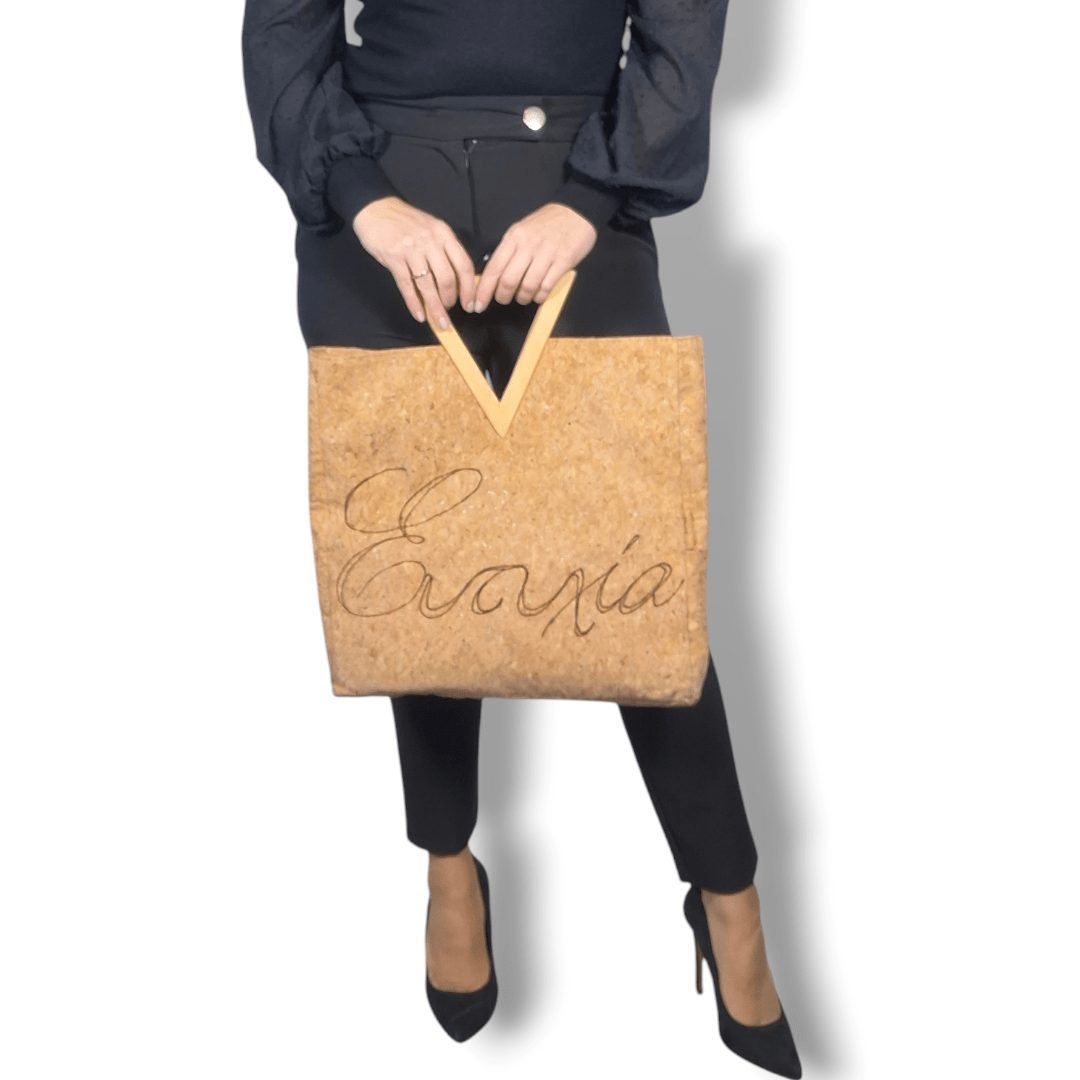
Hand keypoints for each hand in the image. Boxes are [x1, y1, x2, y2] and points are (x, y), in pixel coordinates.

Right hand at [350, 196, 477, 328]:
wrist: (376, 209)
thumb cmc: (406, 222)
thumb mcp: (431, 229)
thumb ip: (444, 251)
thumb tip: (457, 281)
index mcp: (444, 234)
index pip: (464, 265)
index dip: (469, 289)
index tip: (471, 305)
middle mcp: (430, 241)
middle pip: (447, 278)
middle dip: (451, 300)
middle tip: (450, 311)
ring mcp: (411, 250)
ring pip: (428, 285)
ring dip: (435, 307)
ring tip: (440, 321)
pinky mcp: (394, 258)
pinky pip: (407, 286)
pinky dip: (414, 303)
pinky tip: (419, 315)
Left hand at [473, 203, 597, 312]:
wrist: (576, 212)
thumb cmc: (546, 224)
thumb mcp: (522, 230)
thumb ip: (509, 251)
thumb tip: (494, 276)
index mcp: (514, 237)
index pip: (494, 268)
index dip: (484, 291)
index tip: (477, 305)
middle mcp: (528, 245)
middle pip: (508, 281)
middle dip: (503, 296)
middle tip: (504, 299)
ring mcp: (547, 254)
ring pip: (527, 286)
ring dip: (523, 298)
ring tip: (523, 297)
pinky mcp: (563, 261)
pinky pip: (546, 286)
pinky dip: (539, 296)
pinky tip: (538, 295)